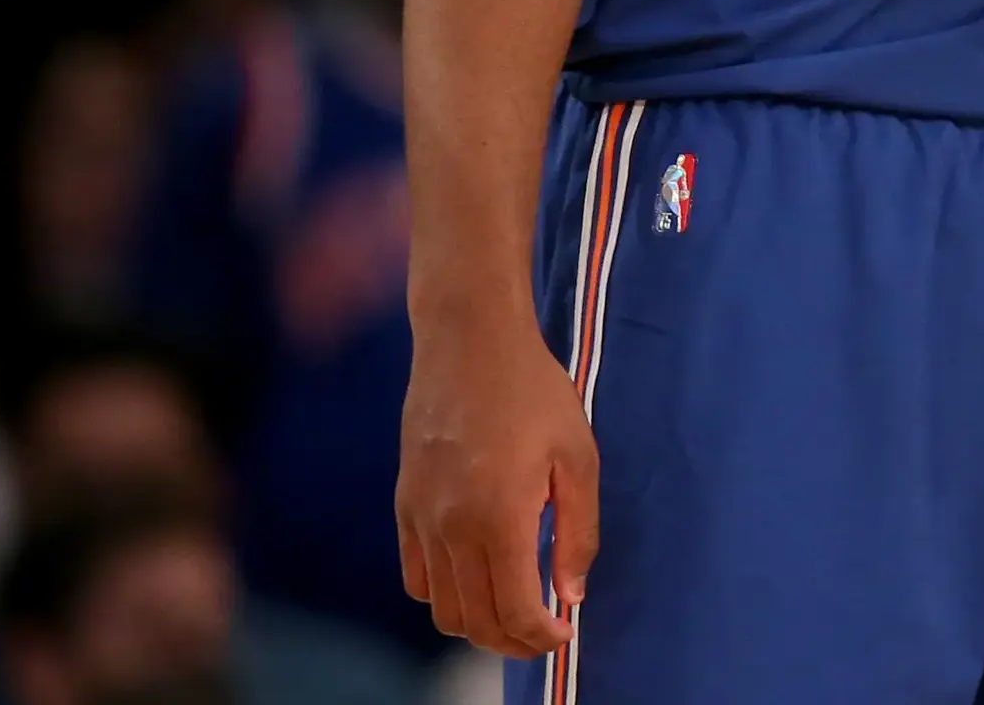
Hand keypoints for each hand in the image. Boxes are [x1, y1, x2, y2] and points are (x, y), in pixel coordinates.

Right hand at [396, 315, 595, 655]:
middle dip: (514, 642)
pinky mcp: (404, 505)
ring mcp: (421, 518)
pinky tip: (477, 578)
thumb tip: (572, 594)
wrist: (469, 342)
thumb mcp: (579, 457)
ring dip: (478, 624)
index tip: (565, 634)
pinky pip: (416, 576)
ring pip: (442, 608)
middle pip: (475, 621)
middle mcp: (451, 527)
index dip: (543, 638)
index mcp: (499, 518)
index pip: (514, 611)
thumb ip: (578, 532)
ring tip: (513, 611)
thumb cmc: (534, 393)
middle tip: (545, 633)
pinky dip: (445, 595)